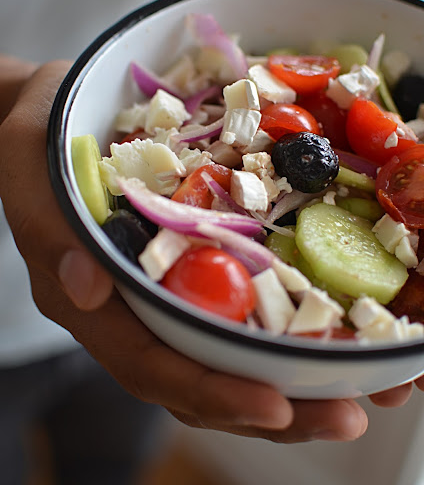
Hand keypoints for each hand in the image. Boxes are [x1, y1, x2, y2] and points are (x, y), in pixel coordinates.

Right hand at [0, 61, 368, 442]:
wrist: (57, 110)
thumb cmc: (41, 134)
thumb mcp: (28, 158)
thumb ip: (49, 227)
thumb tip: (88, 289)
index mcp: (88, 297)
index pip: (149, 364)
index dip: (211, 392)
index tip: (276, 404)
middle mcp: (130, 308)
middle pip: (199, 381)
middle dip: (273, 409)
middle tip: (345, 413)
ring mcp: (163, 291)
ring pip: (225, 358)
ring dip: (292, 382)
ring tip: (359, 389)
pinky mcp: (192, 265)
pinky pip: (239, 310)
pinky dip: (287, 329)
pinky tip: (333, 331)